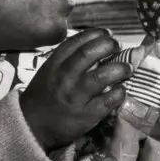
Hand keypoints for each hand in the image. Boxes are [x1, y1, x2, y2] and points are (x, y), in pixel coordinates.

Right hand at [19, 29, 130, 150]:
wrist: (32, 126)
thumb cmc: (44, 96)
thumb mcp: (49, 71)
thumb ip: (69, 58)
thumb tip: (99, 44)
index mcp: (55, 64)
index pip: (77, 41)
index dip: (96, 34)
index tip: (107, 34)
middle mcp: (65, 77)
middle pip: (89, 53)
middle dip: (108, 45)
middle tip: (118, 47)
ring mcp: (76, 96)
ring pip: (102, 76)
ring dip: (120, 68)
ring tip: (128, 69)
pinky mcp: (87, 115)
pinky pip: (108, 100)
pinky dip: (119, 92)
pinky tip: (121, 90)